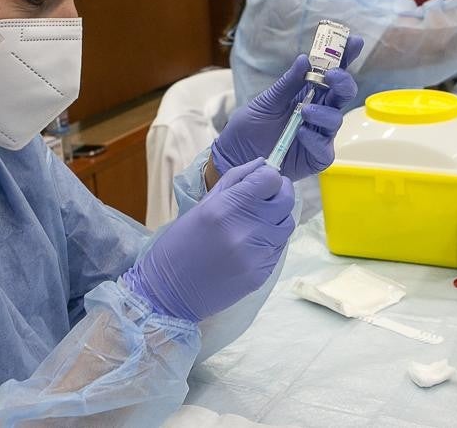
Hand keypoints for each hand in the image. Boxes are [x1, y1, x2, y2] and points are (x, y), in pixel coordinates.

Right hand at [123, 159, 293, 321]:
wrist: (169, 293)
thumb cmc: (179, 244)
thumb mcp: (202, 205)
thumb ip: (235, 180)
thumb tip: (263, 164)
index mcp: (226, 208)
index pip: (270, 179)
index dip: (268, 176)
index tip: (260, 181)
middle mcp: (246, 230)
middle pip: (286, 199)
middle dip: (279, 192)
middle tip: (264, 197)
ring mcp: (257, 255)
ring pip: (287, 223)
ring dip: (277, 217)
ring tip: (256, 221)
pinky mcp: (262, 274)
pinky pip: (279, 247)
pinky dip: (271, 239)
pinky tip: (251, 242)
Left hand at [212, 36, 363, 180]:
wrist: (235, 156)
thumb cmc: (249, 128)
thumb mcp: (265, 102)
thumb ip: (287, 83)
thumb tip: (304, 59)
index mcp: (308, 93)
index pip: (331, 73)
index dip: (345, 57)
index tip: (354, 41)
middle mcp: (318, 112)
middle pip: (343, 94)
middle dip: (343, 81)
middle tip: (333, 75)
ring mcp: (318, 135)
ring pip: (336, 120)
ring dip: (324, 112)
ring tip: (305, 110)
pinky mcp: (315, 157)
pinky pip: (325, 149)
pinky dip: (315, 139)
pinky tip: (301, 133)